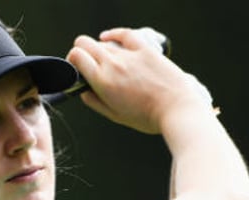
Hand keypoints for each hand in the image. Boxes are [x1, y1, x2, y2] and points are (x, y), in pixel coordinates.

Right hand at [66, 27, 214, 133]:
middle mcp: (113, 64)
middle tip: (85, 63)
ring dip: (98, 50)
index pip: (76, 56)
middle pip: (84, 44)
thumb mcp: (114, 115)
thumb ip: (93, 101)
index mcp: (102, 81)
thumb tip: (82, 90)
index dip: (71, 60)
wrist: (177, 109)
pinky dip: (113, 34)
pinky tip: (107, 36)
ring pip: (103, 43)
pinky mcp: (146, 50)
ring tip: (105, 61)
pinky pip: (125, 34)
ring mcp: (129, 55)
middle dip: (80, 51)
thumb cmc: (146, 116)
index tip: (75, 68)